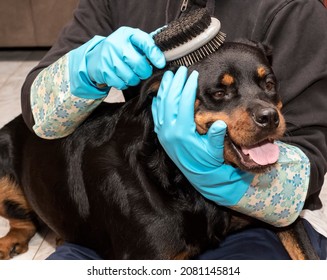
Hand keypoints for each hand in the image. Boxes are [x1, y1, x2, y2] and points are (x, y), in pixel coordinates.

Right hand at [69, 27, 165, 98]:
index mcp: (127, 34)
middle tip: (143, 72)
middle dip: (144, 72)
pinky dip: (124, 84)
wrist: (96, 57)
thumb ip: (147, 46)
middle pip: (138, 64)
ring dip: (134, 79)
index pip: (145, 42)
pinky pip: (121, 84)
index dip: (155, 54)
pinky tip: (121, 77)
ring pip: (130, 77)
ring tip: (131, 74)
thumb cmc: (121, 50)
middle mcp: (116, 44)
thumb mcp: (132, 42)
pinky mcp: (103, 71)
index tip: (161, 64)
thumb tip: (165, 56)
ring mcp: (108, 58)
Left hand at [151, 66, 252, 205]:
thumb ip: (216, 137)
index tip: (193, 75)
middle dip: (175, 83)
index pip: (184, 103)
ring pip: (160, 105)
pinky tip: (160, 93)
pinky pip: (156, 115)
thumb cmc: (208, 162)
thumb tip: (220, 123)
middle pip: (169, 100)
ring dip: (164, 89)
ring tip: (169, 76)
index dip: (188, 87)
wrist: (199, 176)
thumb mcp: (215, 151)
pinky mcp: (161, 135)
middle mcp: (169, 131)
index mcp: (182, 132)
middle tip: (180, 70)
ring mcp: (163, 133)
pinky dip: (157, 102)